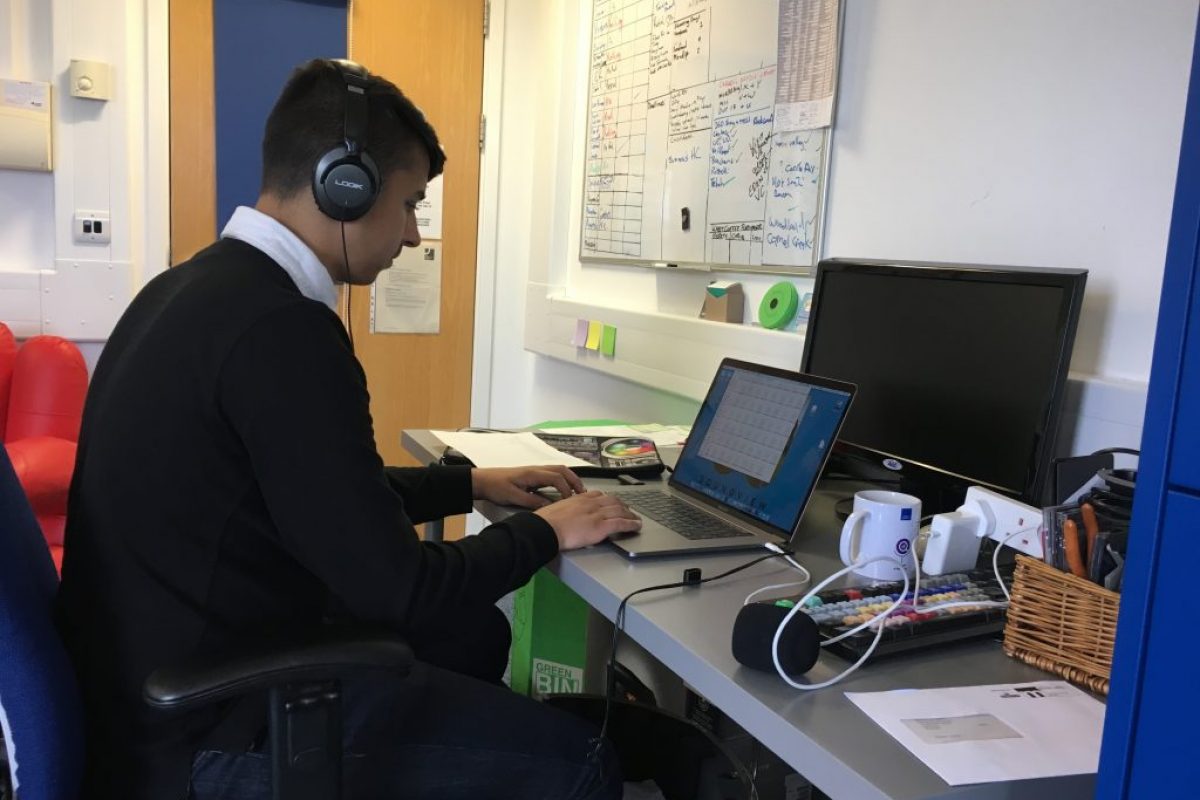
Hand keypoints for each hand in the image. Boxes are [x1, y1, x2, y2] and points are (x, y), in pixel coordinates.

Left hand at [471, 466, 585, 508]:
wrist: (483, 480)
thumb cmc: (496, 487)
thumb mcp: (513, 497)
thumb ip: (532, 502)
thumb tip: (549, 507)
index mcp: (533, 474)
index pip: (557, 478)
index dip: (566, 489)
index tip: (571, 501)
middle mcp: (536, 470)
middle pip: (562, 470)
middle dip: (574, 481)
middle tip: (583, 493)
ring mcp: (535, 471)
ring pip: (558, 470)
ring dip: (570, 479)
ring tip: (577, 491)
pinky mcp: (532, 475)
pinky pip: (552, 474)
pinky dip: (562, 480)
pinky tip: (562, 490)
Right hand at [534, 491, 641, 550]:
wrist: (546, 529)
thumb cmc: (546, 523)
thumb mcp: (556, 510)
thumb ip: (566, 511)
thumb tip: (565, 517)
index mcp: (579, 498)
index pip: (598, 494)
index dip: (608, 498)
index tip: (611, 501)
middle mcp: (591, 503)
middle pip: (612, 500)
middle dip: (622, 505)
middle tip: (628, 509)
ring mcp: (597, 514)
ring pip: (620, 510)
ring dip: (630, 514)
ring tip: (636, 518)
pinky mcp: (602, 526)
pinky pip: (621, 523)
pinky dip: (631, 524)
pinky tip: (636, 526)